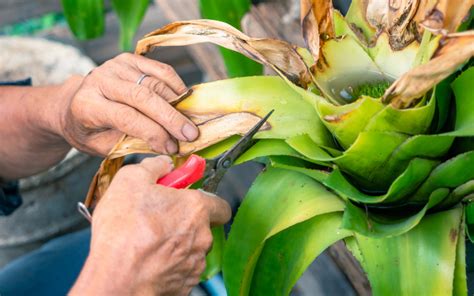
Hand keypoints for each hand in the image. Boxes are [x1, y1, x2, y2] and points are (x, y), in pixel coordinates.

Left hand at [58, 53, 197, 155]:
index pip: (127, 117)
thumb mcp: (103, 146)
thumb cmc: (90, 130)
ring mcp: (115, 65)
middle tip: (191, 134)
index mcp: (88, 104)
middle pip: (144, 96)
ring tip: (190, 123)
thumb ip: (132, 143)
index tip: (172, 148)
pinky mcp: (129, 59)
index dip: (153, 133)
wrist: (74, 104)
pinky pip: (161, 70)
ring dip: (178, 105)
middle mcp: (100, 79)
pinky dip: (176, 86)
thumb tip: (168, 145)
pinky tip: (184, 103)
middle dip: (171, 118)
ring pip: (156, 83)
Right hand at [70, 156, 230, 294]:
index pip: (218, 202)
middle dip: (184, 220)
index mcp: (196, 208)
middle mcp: (202, 236)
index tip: (184, 197)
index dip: (201, 198)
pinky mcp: (185, 283)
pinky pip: (180, 267)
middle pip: (202, 225)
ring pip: (190, 247)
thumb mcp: (130, 181)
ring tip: (146, 240)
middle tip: (159, 218)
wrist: (118, 281)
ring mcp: (195, 262)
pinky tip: (147, 258)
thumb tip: (163, 164)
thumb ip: (153, 166)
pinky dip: (168, 263)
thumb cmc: (123, 234)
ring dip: (175, 242)